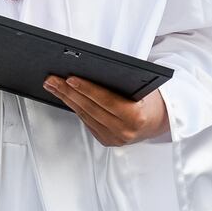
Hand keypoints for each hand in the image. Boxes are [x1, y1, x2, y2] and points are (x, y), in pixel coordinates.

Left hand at [43, 75, 168, 145]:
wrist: (159, 120)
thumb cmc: (149, 99)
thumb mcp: (141, 88)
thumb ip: (120, 83)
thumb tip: (89, 69)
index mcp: (136, 117)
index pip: (106, 101)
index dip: (87, 89)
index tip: (70, 79)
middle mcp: (125, 131)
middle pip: (90, 109)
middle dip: (68, 93)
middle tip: (52, 80)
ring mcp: (115, 139)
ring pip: (85, 116)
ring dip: (66, 100)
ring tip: (53, 86)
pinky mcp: (107, 141)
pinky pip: (87, 122)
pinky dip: (75, 108)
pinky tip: (65, 97)